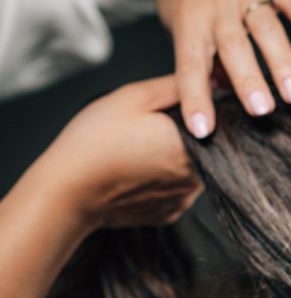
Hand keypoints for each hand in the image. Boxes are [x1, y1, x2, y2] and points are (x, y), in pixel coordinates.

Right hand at [31, 75, 202, 232]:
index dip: (194, 114)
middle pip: (204, 148)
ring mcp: (184, 199)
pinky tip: (138, 172)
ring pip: (191, 171)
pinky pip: (175, 191)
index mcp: (195, 145)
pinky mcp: (171, 214)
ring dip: (174, 160)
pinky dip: (162, 181)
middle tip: (147, 131)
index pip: (214, 125)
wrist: (69, 192)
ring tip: (140, 151)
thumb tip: (208, 83)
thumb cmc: (97, 140)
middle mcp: (197, 178)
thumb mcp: (135, 97)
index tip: (169, 112)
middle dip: (183, 136)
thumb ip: (177, 87)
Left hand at [138, 0, 290, 137]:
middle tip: (264, 111)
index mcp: (188, 16)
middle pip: (235, 46)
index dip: (196, 98)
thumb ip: (204, 55)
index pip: (190, 63)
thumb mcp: (178, 18)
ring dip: (284, 64)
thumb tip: (228, 93)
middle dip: (249, 80)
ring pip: (268, 29)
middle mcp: (217, 2)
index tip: (202, 130)